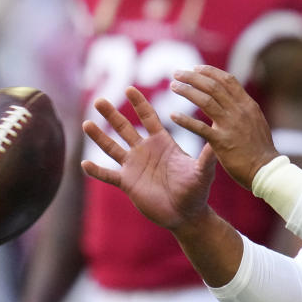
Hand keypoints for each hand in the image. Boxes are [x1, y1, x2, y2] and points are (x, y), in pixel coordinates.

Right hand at [81, 87, 217, 231]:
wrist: (185, 214)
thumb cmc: (196, 191)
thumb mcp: (203, 171)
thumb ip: (207, 156)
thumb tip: (218, 138)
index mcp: (162, 143)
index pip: (148, 117)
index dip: (139, 103)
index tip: (129, 88)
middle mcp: (145, 151)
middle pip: (124, 128)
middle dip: (112, 114)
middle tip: (98, 100)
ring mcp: (134, 167)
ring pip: (112, 147)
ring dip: (99, 136)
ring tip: (86, 123)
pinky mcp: (127, 184)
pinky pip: (108, 175)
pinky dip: (96, 171)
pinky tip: (84, 164)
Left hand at [170, 66, 278, 190]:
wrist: (267, 170)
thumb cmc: (261, 149)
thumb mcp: (256, 121)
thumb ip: (244, 109)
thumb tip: (233, 98)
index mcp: (247, 105)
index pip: (227, 80)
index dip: (210, 72)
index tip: (196, 68)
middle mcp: (239, 111)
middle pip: (213, 86)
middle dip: (193, 77)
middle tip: (177, 74)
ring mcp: (230, 125)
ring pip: (205, 100)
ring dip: (186, 91)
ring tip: (173, 87)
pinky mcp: (221, 142)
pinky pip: (198, 128)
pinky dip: (184, 120)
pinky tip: (172, 116)